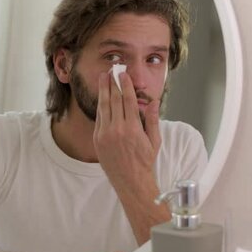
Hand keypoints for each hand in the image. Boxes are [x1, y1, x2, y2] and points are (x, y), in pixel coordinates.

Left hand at [93, 71, 160, 187]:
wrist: (130, 180)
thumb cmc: (145, 161)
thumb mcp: (154, 141)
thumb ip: (153, 120)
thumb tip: (154, 101)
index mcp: (133, 128)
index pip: (128, 101)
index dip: (125, 85)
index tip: (123, 74)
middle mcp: (117, 130)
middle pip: (113, 100)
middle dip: (112, 83)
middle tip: (111, 71)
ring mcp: (105, 134)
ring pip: (103, 107)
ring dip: (103, 91)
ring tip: (103, 78)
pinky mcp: (97, 139)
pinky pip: (99, 119)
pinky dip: (100, 106)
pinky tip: (102, 98)